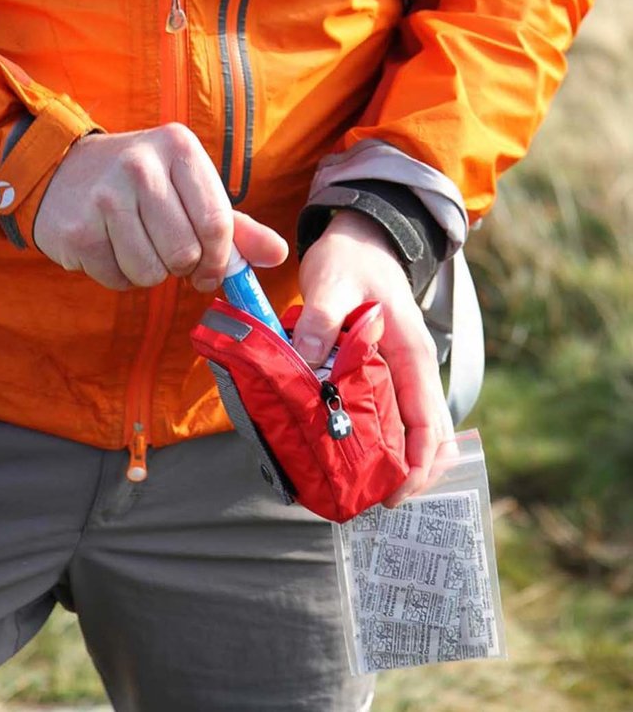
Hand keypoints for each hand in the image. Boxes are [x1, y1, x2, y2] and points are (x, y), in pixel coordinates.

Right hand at [34, 125, 287, 289]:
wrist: (64, 169)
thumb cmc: (143, 184)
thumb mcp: (191, 189)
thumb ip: (237, 224)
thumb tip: (279, 254)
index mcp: (179, 148)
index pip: (217, 223)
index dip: (220, 260)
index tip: (211, 271)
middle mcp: (140, 165)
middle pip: (186, 252)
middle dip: (184, 267)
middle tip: (171, 256)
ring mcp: (104, 196)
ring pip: (152, 272)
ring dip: (151, 274)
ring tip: (138, 245)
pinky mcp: (77, 230)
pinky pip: (118, 280)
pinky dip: (120, 276)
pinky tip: (111, 248)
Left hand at [293, 210, 453, 504]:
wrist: (362, 238)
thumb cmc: (351, 260)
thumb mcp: (332, 281)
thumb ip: (322, 319)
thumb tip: (309, 359)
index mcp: (411, 352)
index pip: (427, 419)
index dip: (416, 462)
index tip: (395, 494)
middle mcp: (416, 366)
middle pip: (432, 433)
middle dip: (413, 473)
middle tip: (379, 502)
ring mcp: (406, 369)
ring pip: (419, 427)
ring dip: (403, 460)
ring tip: (372, 488)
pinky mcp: (390, 369)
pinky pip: (399, 413)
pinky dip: (390, 440)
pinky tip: (365, 455)